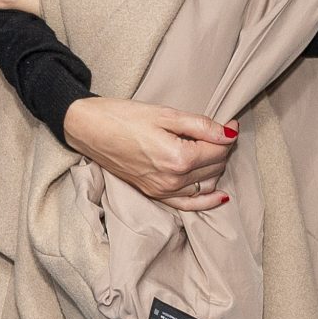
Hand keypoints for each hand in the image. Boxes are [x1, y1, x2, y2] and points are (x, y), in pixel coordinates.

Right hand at [63, 96, 238, 211]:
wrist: (88, 129)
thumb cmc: (122, 117)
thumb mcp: (165, 113)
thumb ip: (201, 125)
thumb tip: (229, 133)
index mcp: (177, 158)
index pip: (219, 150)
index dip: (228, 133)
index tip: (229, 121)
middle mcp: (173, 180)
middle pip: (215, 166)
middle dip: (221, 148)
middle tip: (218, 131)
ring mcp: (163, 190)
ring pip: (206, 183)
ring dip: (215, 166)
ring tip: (212, 149)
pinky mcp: (154, 193)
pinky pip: (188, 204)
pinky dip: (206, 201)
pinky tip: (220, 195)